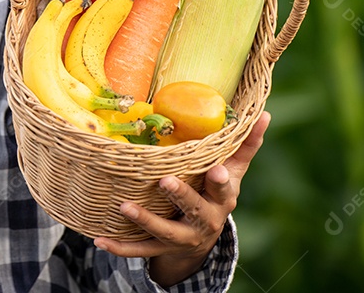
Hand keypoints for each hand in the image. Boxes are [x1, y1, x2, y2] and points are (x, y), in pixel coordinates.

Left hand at [93, 110, 270, 286]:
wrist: (203, 241)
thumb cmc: (215, 194)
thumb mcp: (233, 172)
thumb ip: (245, 145)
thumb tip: (264, 113)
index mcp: (221, 199)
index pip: (223, 189)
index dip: (220, 181)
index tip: (216, 170)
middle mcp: (204, 220)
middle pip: (194, 209)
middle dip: (181, 196)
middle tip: (165, 181)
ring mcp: (181, 237)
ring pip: (163, 232)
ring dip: (144, 220)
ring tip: (124, 206)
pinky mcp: (161, 249)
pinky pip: (139, 250)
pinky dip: (120, 247)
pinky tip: (99, 240)